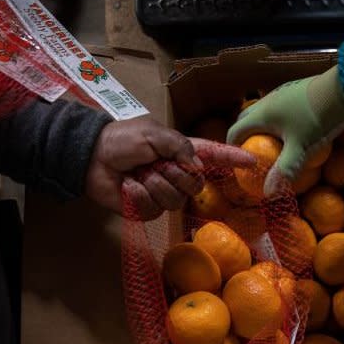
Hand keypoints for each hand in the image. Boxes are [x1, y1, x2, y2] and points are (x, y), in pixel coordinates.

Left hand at [87, 117, 255, 218]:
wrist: (90, 157)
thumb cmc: (121, 140)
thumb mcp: (153, 134)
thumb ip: (179, 147)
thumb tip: (197, 168)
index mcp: (180, 152)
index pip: (213, 156)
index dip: (233, 158)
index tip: (253, 160)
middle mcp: (176, 174)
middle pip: (195, 185)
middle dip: (173, 174)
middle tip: (152, 164)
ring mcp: (163, 193)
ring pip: (174, 200)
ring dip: (153, 185)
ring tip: (137, 174)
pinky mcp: (147, 210)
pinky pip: (154, 210)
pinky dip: (138, 196)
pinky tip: (128, 186)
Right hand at [227, 66, 343, 195]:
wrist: (343, 89)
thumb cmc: (317, 119)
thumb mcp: (300, 149)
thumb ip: (284, 171)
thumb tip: (268, 195)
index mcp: (261, 114)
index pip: (235, 130)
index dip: (233, 147)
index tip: (239, 162)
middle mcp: (267, 100)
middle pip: (246, 118)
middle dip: (245, 135)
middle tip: (252, 153)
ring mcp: (282, 93)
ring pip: (263, 110)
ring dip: (261, 126)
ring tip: (272, 143)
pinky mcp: (296, 90)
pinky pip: (278, 106)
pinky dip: (277, 119)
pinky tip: (293, 129)